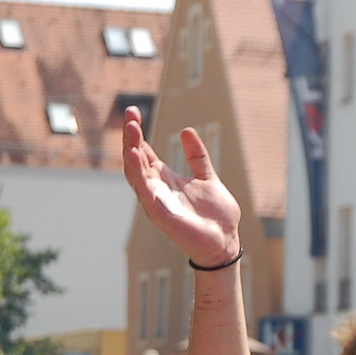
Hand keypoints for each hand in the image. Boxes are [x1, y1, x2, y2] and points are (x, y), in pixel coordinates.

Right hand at [122, 106, 241, 266]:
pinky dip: (137, 171)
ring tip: (131, 127)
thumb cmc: (216, 216)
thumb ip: (198, 157)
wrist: (226, 241)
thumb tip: (187, 131)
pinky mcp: (159, 212)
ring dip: (131, 149)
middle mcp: (157, 188)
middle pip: (136, 158)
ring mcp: (156, 200)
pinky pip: (143, 189)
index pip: (145, 152)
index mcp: (166, 179)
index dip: (138, 133)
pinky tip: (133, 153)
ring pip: (135, 171)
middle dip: (131, 136)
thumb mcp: (208, 178)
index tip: (134, 112)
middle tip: (129, 113)